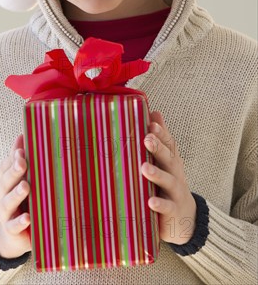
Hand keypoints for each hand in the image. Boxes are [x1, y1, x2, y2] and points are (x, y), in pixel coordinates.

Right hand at [0, 133, 31, 257]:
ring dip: (16, 194)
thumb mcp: (18, 179)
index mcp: (5, 181)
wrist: (11, 235)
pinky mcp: (12, 230)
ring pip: (8, 202)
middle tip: (23, 163)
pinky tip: (27, 218)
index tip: (22, 150)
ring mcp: (6, 213)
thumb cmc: (19, 200)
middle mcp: (3, 195)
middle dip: (14, 171)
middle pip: (6, 181)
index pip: (6, 167)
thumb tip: (22, 135)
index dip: (13, 158)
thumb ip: (19, 159)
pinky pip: (14, 226)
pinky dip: (20, 222)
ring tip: (25, 187)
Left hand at [141, 111, 196, 244]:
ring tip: (144, 168)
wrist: (186, 219)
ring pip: (168, 182)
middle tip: (147, 138)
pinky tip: (150, 202)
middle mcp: (175, 174)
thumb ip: (161, 138)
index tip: (151, 122)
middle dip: (158, 148)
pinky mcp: (172, 212)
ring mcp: (175, 193)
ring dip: (157, 174)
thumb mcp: (166, 161)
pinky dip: (159, 205)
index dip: (161, 133)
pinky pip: (166, 208)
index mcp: (171, 160)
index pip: (168, 144)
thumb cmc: (169, 183)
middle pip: (168, 159)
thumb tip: (154, 111)